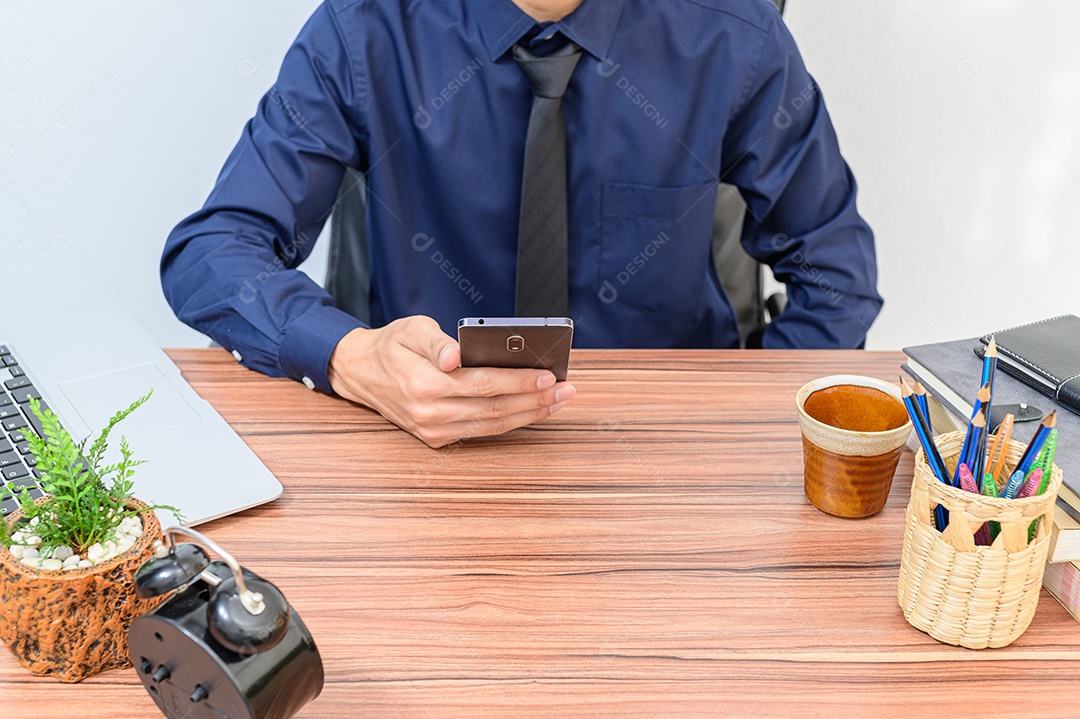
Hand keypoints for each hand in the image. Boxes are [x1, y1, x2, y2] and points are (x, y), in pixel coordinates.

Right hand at [327, 316, 575, 447]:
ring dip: (529, 414)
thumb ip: (436, 343)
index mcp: (423, 385)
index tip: (547, 375)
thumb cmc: (391, 346)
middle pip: (494, 410)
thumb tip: (456, 356)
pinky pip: (482, 431)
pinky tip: (532, 409)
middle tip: (565, 390)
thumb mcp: (410, 330)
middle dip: (535, 400)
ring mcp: (433, 430)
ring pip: (492, 426)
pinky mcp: (437, 438)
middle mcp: (429, 414)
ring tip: (557, 401)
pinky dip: (511, 421)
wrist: (361, 373)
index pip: (482, 385)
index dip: (518, 381)